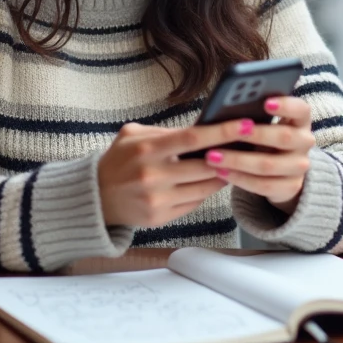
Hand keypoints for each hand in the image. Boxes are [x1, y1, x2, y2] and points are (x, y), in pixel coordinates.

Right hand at [97, 119, 259, 227]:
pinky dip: (204, 192)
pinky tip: (208, 182)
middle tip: (247, 148)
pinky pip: (193, 204)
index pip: (193, 138)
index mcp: (148, 150)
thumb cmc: (118, 160)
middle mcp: (153, 176)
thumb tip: (201, 129)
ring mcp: (157, 200)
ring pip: (204, 188)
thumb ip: (165, 132)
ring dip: (221, 176)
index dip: (223, 132)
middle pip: (205, 167)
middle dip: (229, 158)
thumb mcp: (133, 136)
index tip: (246, 125)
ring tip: (231, 165)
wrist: (95, 196)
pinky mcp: (159, 218)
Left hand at [202, 97, 314, 214]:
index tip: (265, 102)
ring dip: (238, 161)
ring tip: (213, 156)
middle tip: (228, 132)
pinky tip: (221, 172)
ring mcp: (300, 167)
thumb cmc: (264, 137)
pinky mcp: (291, 187)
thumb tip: (226, 107)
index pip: (301, 109)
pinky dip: (240, 178)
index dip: (286, 105)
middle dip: (254, 134)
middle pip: (284, 137)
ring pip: (269, 165)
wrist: (279, 171)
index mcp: (300, 120)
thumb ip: (254, 115)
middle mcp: (305, 142)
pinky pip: (264, 185)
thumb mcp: (265, 124)